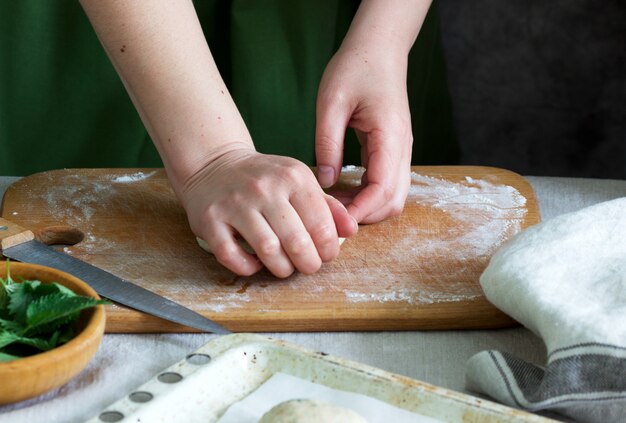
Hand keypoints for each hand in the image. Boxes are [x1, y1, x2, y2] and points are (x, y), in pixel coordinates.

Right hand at [180, 146, 357, 276]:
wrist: (214, 164)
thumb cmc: (264, 178)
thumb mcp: (298, 181)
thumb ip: (327, 206)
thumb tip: (351, 230)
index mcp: (292, 177)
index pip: (321, 223)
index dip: (328, 248)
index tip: (325, 254)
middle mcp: (264, 188)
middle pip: (297, 242)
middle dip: (308, 263)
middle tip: (308, 265)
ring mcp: (234, 204)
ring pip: (267, 251)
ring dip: (281, 268)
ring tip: (285, 266)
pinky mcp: (210, 220)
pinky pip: (232, 256)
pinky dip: (248, 267)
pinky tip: (255, 262)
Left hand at [315, 44, 412, 223]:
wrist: (378, 48)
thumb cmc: (355, 67)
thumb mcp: (331, 102)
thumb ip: (327, 144)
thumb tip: (325, 182)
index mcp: (390, 135)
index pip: (383, 188)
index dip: (361, 211)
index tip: (335, 221)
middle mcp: (402, 147)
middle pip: (394, 201)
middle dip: (366, 216)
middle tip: (331, 217)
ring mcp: (401, 150)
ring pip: (394, 196)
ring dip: (367, 208)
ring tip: (334, 206)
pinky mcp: (393, 150)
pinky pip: (386, 183)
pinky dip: (368, 195)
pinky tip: (342, 191)